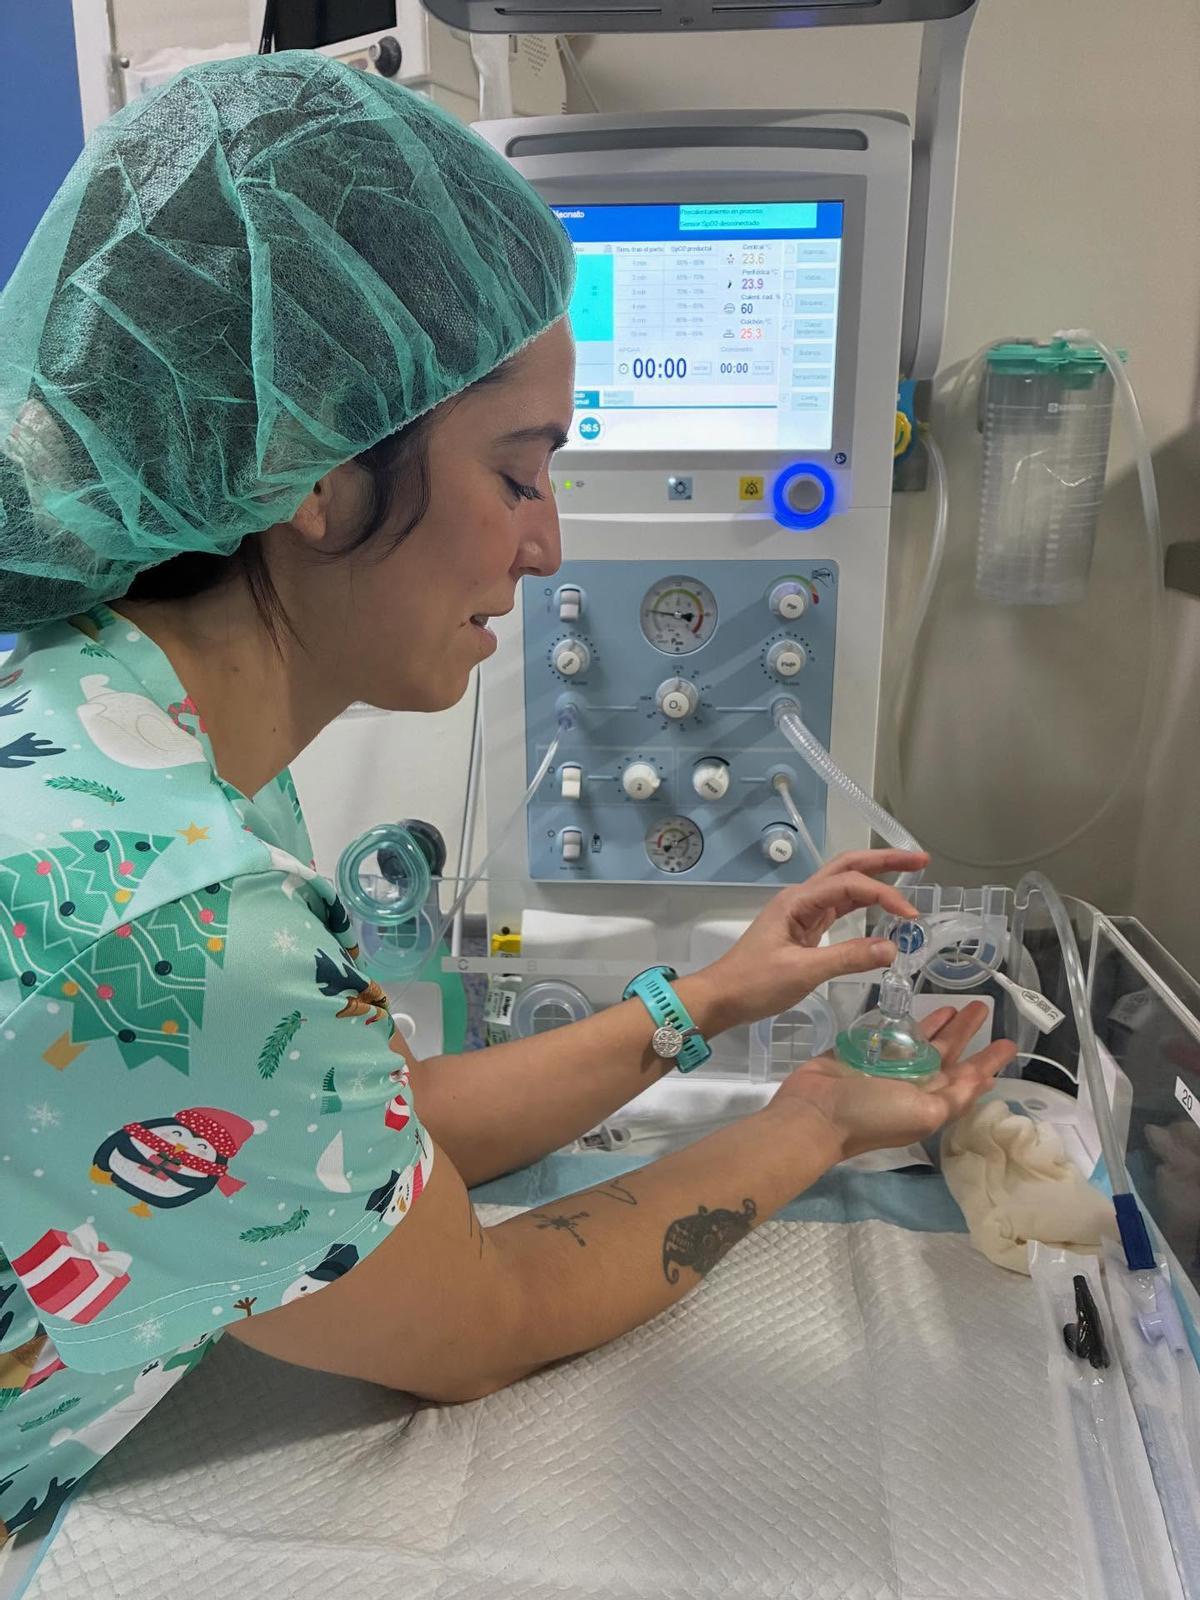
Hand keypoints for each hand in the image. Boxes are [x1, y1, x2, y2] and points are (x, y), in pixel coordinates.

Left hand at [687, 850, 928, 1033]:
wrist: (721, 998)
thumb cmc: (754, 983)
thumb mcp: (802, 972)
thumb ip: (848, 958)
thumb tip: (892, 948)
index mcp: (797, 901)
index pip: (849, 884)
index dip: (883, 894)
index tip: (910, 915)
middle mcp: (801, 899)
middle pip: (847, 868)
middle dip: (883, 861)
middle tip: (920, 860)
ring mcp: (803, 913)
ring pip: (844, 886)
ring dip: (876, 879)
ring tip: (909, 874)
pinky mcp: (805, 929)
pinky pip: (839, 908)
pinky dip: (863, 903)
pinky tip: (881, 907)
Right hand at [773, 1003, 1015, 1159]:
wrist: (815, 1113)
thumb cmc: (872, 1115)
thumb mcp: (925, 1112)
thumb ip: (955, 1095)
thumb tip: (982, 1080)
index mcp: (932, 1102)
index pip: (969, 1080)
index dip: (989, 1063)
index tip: (1009, 1044)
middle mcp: (915, 1085)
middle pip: (949, 1055)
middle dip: (968, 1034)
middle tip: (983, 1007)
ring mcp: (890, 1068)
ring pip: (923, 1041)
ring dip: (942, 1024)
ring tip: (958, 1003)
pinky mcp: (865, 1052)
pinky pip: (893, 1033)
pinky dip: (907, 1022)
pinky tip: (917, 1009)